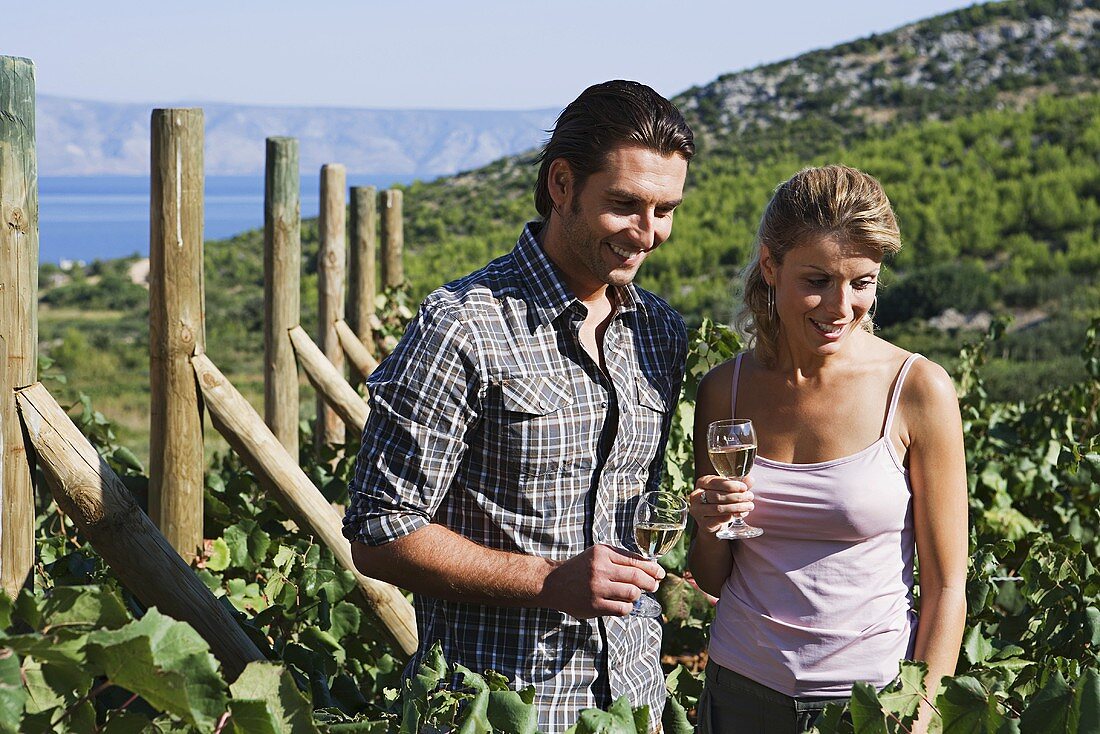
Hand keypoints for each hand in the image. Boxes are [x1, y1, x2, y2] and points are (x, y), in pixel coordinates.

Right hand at [539, 544, 664, 618]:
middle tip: (654, 586)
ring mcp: (597, 588)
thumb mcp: (598, 555)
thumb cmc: (580, 568)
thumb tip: (649, 567)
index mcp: (603, 553)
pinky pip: (623, 608)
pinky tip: (624, 604)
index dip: (652, 568)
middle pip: (637, 577)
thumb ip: (620, 559)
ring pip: (632, 593)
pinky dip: (628, 607)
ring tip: (635, 594)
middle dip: (651, 582)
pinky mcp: (595, 605)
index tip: (660, 573)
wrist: (553, 582)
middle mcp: (600, 568)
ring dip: (638, 595)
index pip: (635, 560)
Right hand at [689, 475, 754, 534]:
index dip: (731, 485)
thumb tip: (750, 479)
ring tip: (749, 506)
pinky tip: (741, 514)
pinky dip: (731, 517)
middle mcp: (696, 495)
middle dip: (737, 496)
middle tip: (750, 497)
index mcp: (702, 482)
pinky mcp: (703, 523)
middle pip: (717, 496)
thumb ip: (739, 484)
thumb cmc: (721, 500)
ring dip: (736, 507)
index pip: (715, 482)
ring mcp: (697, 510)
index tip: (744, 488)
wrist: (713, 521)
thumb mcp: (729, 490)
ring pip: (718, 508)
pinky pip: (718, 520)